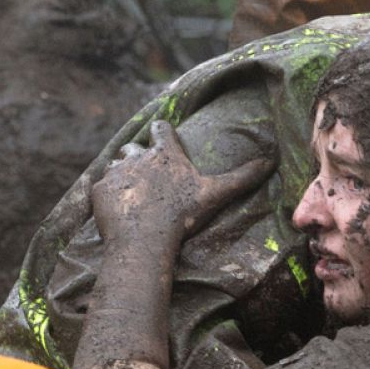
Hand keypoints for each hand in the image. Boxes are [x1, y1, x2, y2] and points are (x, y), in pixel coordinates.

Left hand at [91, 119, 269, 244]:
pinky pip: (101, 188)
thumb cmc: (183, 215)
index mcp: (165, 154)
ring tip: (131, 193)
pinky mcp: (99, 191)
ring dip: (121, 175)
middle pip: (133, 147)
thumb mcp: (215, 194)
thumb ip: (241, 178)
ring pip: (115, 166)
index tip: (164, 138)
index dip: (162, 132)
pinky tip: (118, 210)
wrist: (145, 238)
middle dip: (137, 157)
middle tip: (146, 177)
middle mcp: (138, 157)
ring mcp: (116, 173)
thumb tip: (270, 163)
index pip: (161, 129)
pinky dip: (108, 196)